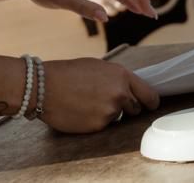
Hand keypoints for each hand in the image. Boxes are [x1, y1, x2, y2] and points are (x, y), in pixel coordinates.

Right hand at [40, 58, 160, 132]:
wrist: (44, 87)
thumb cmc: (68, 73)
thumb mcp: (98, 67)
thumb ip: (117, 79)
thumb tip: (130, 90)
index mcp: (122, 75)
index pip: (149, 95)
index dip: (149, 102)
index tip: (148, 105)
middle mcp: (120, 94)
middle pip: (135, 108)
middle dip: (125, 107)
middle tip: (105, 100)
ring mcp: (110, 111)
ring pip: (117, 117)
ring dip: (107, 113)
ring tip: (87, 102)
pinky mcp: (98, 126)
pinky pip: (103, 126)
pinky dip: (95, 120)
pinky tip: (81, 111)